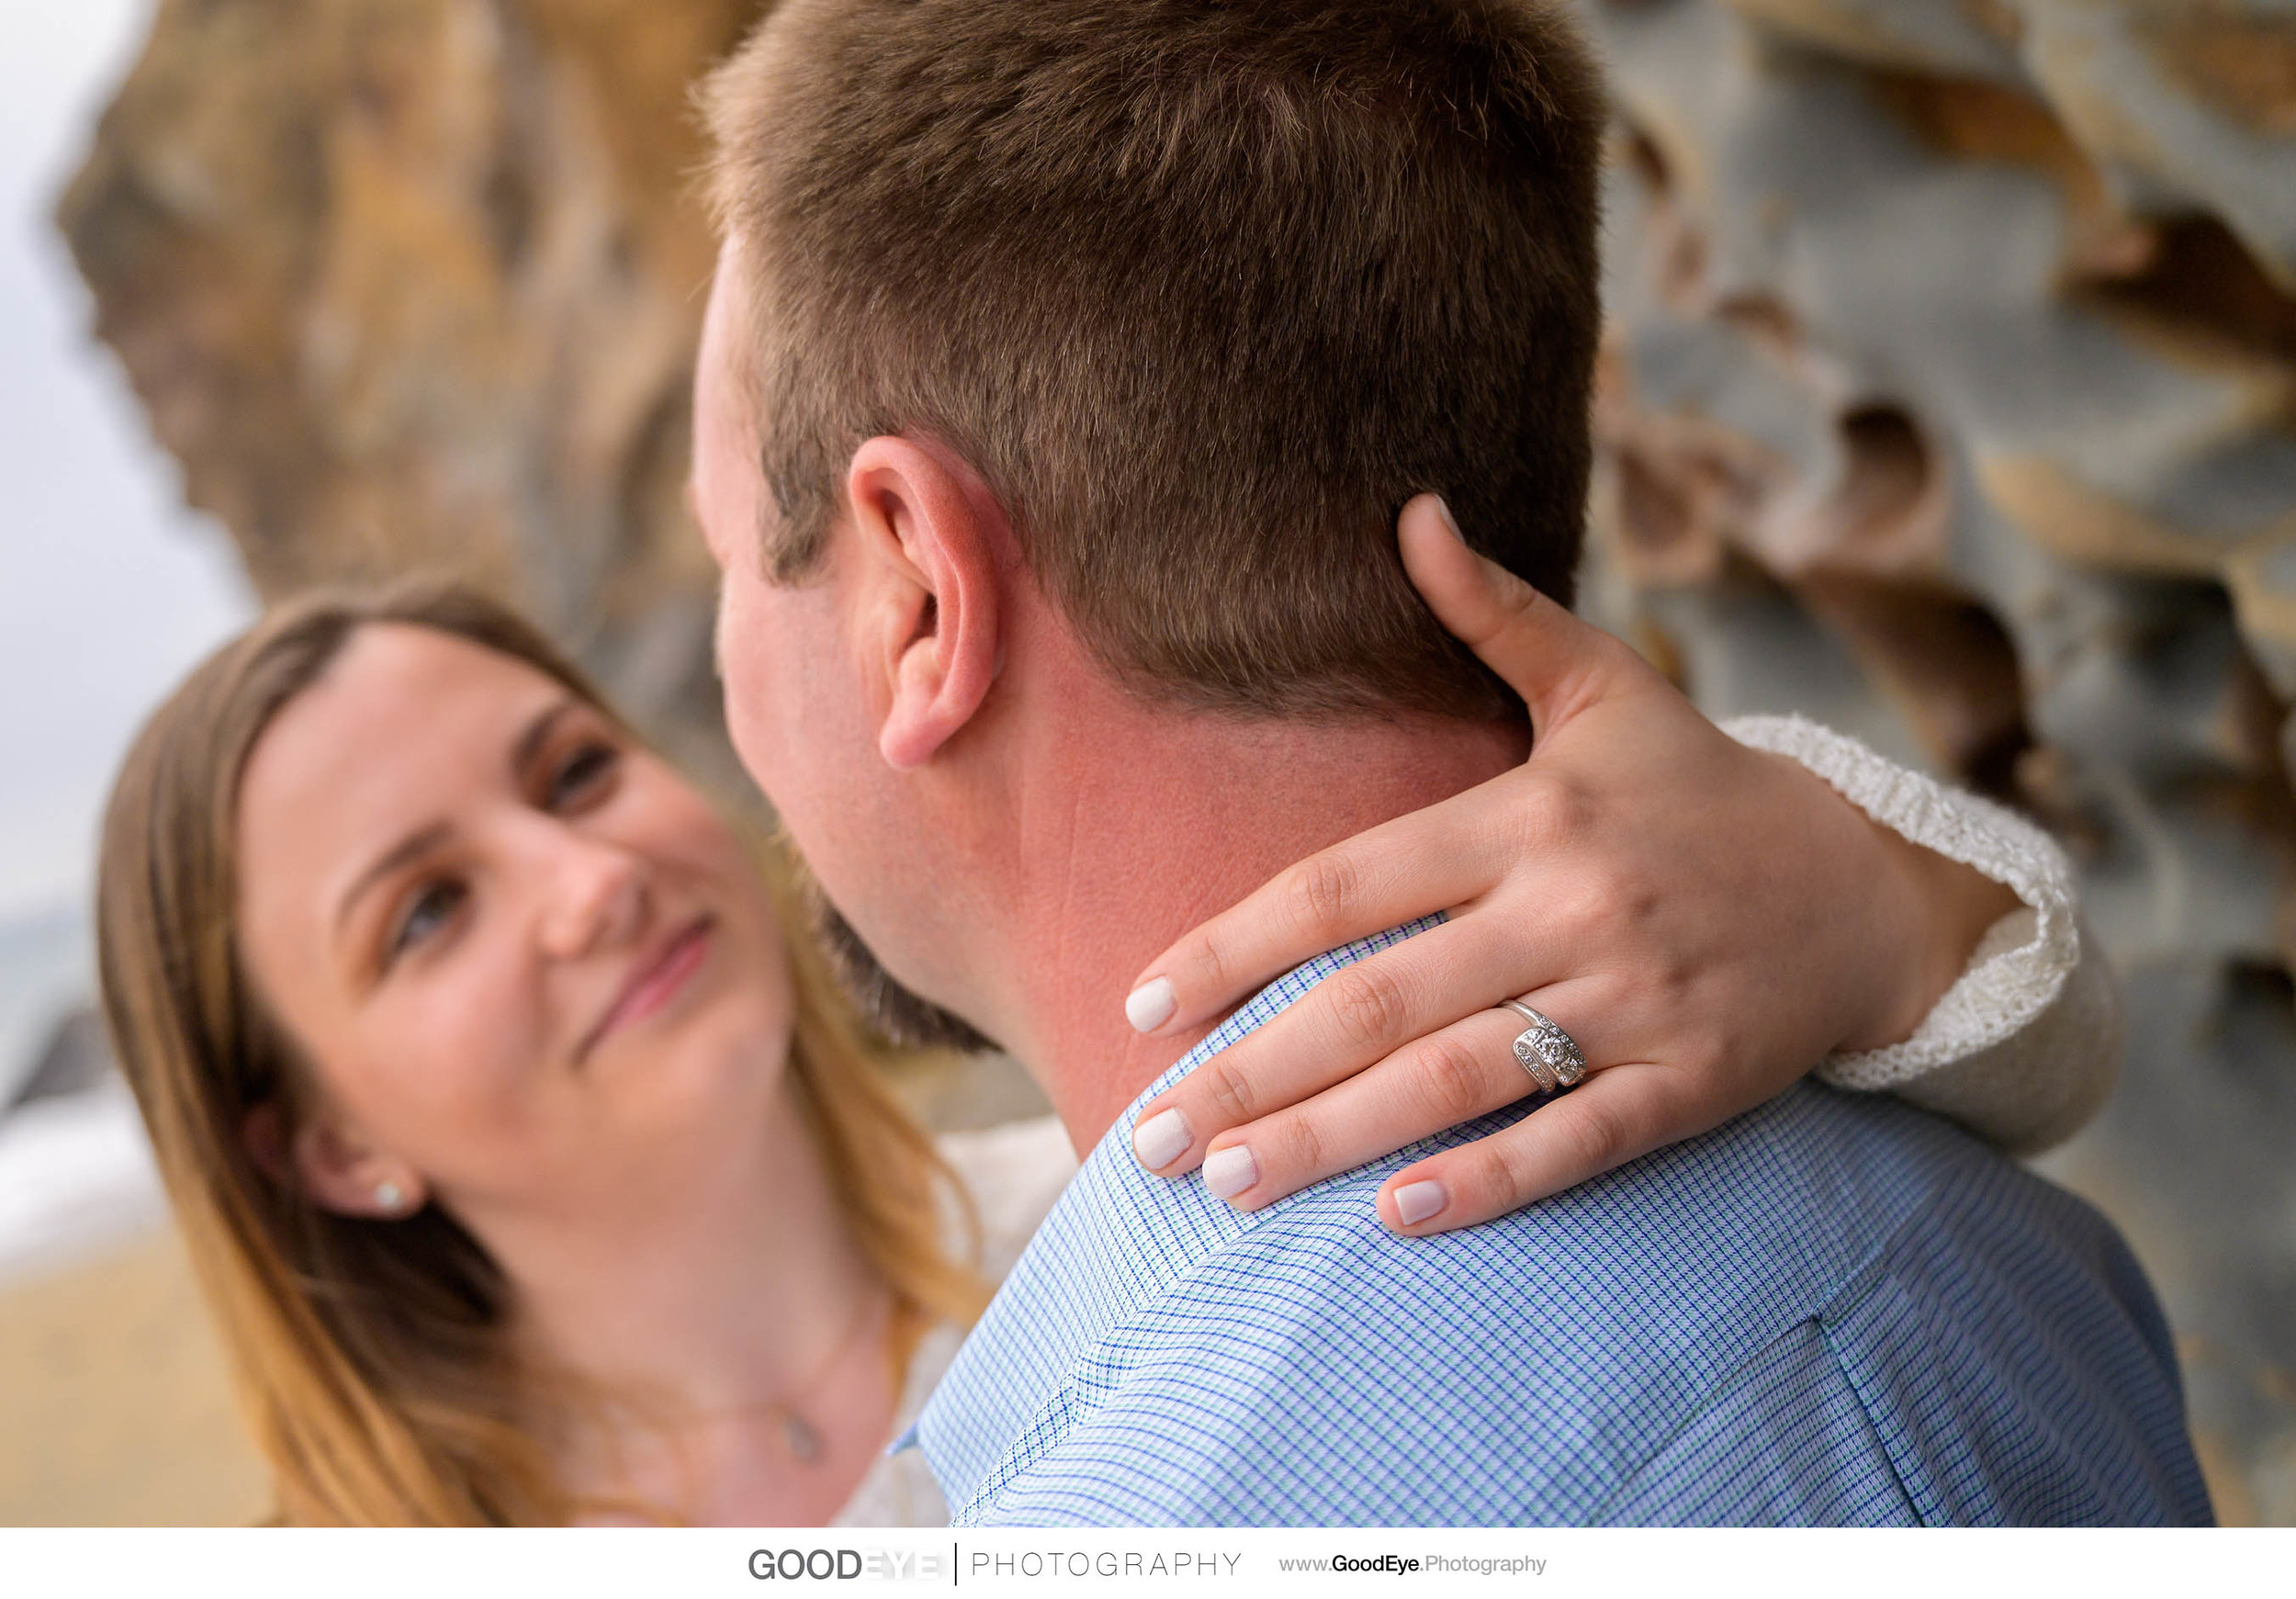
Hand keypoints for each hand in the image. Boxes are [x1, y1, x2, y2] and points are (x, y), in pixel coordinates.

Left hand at [1124, 496, 2016, 1233]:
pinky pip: (1577, 1139)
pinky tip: (1396, 1216)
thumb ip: (1494, 613)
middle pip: (1380, 1000)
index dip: (1234, 948)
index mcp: (1529, 815)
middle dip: (1253, 1075)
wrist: (1869, 884)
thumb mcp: (1604, 686)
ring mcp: (1635, 1000)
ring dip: (1334, 1139)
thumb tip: (1411, 511)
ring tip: (1230, 1186)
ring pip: (1459, 1079)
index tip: (1142, 1009)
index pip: (1345, 886)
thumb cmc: (1700, 788)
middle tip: (1150, 1141)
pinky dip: (1490, 1180)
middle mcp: (1572, 907)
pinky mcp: (1693, 1081)